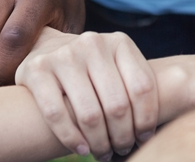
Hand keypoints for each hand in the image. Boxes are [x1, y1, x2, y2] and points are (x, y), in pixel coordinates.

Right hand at [16, 29, 157, 160]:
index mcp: (120, 42)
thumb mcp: (118, 68)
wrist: (45, 49)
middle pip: (118, 105)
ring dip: (100, 143)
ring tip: (104, 153)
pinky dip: (72, 138)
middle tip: (122, 150)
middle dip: (123, 136)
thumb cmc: (93, 70)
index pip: (142, 88)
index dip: (147, 120)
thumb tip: (157, 131)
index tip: (144, 138)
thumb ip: (135, 87)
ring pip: (89, 113)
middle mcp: (93, 44)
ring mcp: (63, 56)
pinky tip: (82, 149)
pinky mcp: (36, 70)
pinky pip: (56, 114)